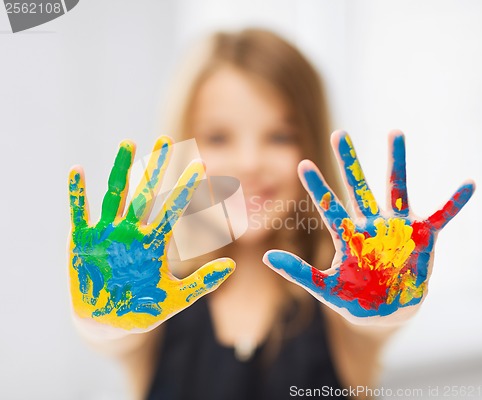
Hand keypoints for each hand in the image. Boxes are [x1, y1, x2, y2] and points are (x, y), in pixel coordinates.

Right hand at [68, 137, 234, 333]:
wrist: (108, 324)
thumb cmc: (143, 310)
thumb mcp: (176, 298)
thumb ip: (203, 282)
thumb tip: (232, 265)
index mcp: (154, 242)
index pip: (174, 208)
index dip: (187, 186)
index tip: (203, 164)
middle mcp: (132, 231)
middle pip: (146, 193)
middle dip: (155, 167)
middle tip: (166, 138)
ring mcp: (106, 233)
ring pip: (116, 194)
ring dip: (121, 169)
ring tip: (129, 142)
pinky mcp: (81, 241)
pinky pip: (78, 213)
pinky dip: (77, 193)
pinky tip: (77, 170)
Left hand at [263, 130, 473, 324]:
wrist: (386, 310)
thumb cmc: (355, 297)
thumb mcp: (325, 288)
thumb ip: (299, 273)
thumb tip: (267, 257)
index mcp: (349, 235)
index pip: (329, 206)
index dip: (317, 186)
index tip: (302, 163)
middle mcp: (371, 224)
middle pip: (358, 187)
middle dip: (349, 162)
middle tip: (339, 133)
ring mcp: (397, 228)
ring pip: (396, 188)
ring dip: (396, 162)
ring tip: (395, 132)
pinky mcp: (423, 238)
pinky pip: (442, 216)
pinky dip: (455, 202)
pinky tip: (469, 184)